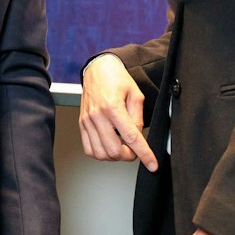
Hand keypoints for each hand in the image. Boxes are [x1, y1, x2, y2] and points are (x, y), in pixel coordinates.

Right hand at [78, 54, 158, 170]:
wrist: (98, 70)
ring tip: (122, 145)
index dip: (144, 154)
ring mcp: (87, 121)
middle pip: (114, 150)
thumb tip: (137, 138)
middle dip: (129, 155)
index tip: (152, 164)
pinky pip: (89, 150)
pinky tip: (109, 145)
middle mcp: (97, 116)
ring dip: (115, 156)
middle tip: (134, 148)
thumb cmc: (116, 79)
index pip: (131, 137)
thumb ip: (138, 118)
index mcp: (113, 107)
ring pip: (101, 154)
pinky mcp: (82, 125)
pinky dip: (102, 154)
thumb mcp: (135, 95)